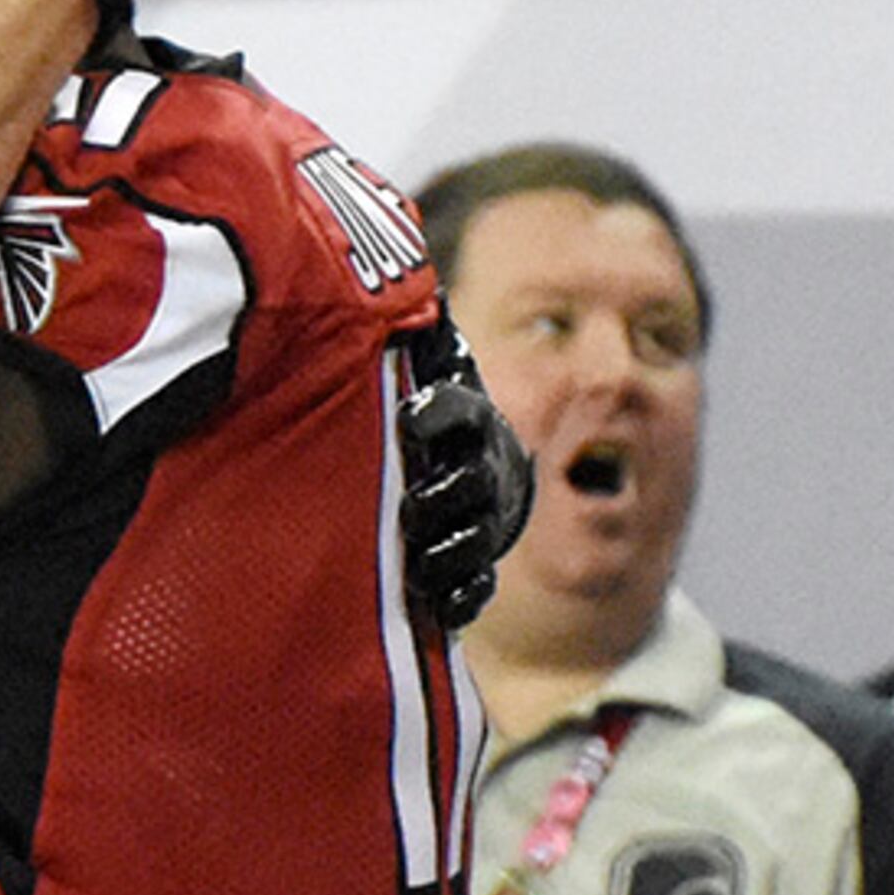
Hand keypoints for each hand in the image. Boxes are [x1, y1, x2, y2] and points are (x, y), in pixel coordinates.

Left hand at [396, 315, 533, 630]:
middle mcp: (481, 471)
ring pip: (477, 538)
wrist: (478, 476)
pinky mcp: (474, 568)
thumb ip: (415, 346)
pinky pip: (476, 589)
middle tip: (411, 508)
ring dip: (450, 551)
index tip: (410, 418)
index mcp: (467, 422)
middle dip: (445, 496)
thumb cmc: (436, 424)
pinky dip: (460, 599)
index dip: (440, 414)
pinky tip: (440, 606)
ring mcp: (482, 521)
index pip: (462, 410)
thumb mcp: (427, 377)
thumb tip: (413, 287)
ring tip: (419, 563)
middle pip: (474, 483)